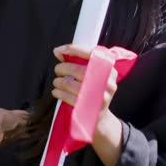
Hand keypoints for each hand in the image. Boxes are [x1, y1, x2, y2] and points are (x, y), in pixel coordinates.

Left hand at [52, 44, 122, 165]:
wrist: (99, 116)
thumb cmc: (91, 90)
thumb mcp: (91, 74)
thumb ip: (78, 61)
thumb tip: (59, 52)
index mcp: (108, 67)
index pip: (91, 53)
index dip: (73, 49)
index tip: (58, 50)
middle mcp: (107, 80)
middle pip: (77, 69)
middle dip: (61, 68)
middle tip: (58, 71)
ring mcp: (101, 94)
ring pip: (70, 83)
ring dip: (58, 82)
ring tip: (57, 83)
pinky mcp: (92, 107)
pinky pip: (69, 97)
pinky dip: (58, 93)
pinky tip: (57, 92)